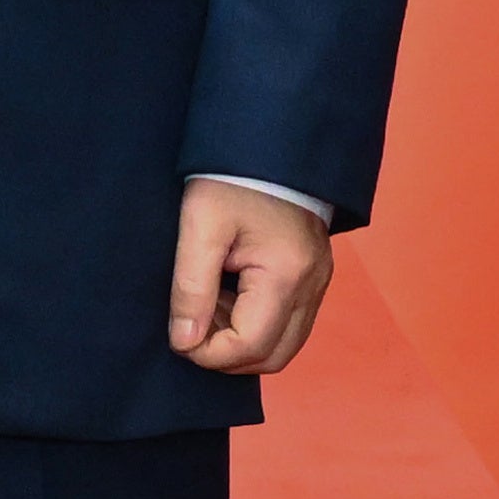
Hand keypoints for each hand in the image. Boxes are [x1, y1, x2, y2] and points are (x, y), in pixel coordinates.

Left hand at [170, 181, 339, 375]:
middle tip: (193, 326)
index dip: (209, 353)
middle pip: (273, 357)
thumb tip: (184, 342)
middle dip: (228, 355)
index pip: (250, 346)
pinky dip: (257, 325)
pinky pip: (289, 324)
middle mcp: (313, 286)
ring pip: (284, 345)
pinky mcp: (314, 276)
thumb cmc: (232, 178)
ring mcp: (319, 282)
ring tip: (210, 307)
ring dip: (242, 342)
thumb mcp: (200, 226)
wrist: (270, 141)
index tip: (179, 334)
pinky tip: (229, 296)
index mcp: (287, 274)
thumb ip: (191, 288)